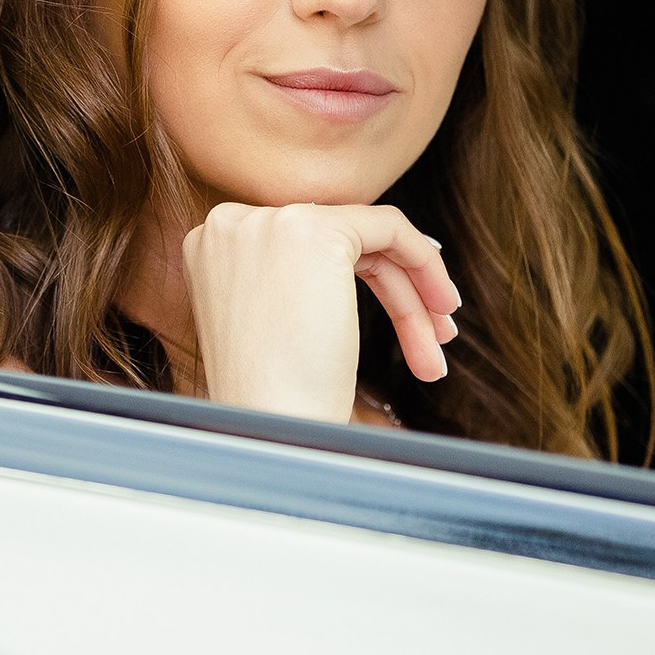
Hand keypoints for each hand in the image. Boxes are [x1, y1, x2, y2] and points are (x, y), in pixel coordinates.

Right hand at [180, 203, 460, 423]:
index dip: (358, 278)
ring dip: (413, 294)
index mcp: (212, 247)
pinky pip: (390, 228)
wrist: (271, 431)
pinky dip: (424, 262)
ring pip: (368, 240)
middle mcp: (231, 225)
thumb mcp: (273, 326)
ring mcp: (269, 223)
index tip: (399, 317)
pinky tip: (442, 308)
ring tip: (441, 345)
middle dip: (394, 291)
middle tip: (433, 338)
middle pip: (337, 245)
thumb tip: (366, 258)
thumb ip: (296, 282)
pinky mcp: (315, 231)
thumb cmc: (274, 403)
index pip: (303, 247)